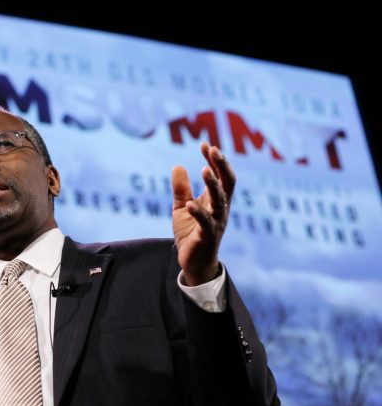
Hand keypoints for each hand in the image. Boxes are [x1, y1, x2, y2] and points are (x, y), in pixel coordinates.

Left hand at [171, 141, 234, 285]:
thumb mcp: (181, 207)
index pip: (219, 175)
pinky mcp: (207, 237)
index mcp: (216, 200)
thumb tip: (177, 166)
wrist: (193, 261)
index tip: (205, 144)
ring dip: (213, 185)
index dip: (213, 160)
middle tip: (213, 149)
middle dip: (222, 165)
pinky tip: (190, 204)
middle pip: (227, 183)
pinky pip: (206, 223)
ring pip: (220, 201)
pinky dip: (198, 213)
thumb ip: (181, 189)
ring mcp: (216, 222)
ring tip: (204, 170)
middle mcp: (220, 209)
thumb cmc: (190, 233)